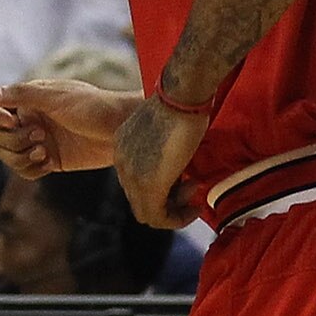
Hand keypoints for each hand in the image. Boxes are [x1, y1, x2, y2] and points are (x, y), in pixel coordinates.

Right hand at [0, 79, 136, 178]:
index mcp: (29, 101)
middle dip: (13, 140)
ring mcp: (39, 141)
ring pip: (8, 155)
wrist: (121, 130)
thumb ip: (20, 95)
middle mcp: (30, 120)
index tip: (11, 120)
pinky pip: (25, 170)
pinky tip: (48, 163)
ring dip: (20, 156)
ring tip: (43, 150)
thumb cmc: (91, 106)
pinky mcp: (50, 160)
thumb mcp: (54, 97)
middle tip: (40, 135)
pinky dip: (30, 169)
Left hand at [112, 94, 205, 227]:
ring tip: (195, 189)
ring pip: (147, 212)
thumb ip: (165, 151)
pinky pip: (156, 217)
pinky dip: (177, 219)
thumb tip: (179, 170)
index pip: (136, 182)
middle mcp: (121, 161)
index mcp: (123, 146)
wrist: (182, 96)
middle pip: (140, 199)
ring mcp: (132, 174)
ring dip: (175, 209)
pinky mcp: (148, 185)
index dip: (164, 187)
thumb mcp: (168, 130)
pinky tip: (194, 208)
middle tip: (194, 185)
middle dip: (170, 200)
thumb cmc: (182, 104)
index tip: (188, 179)